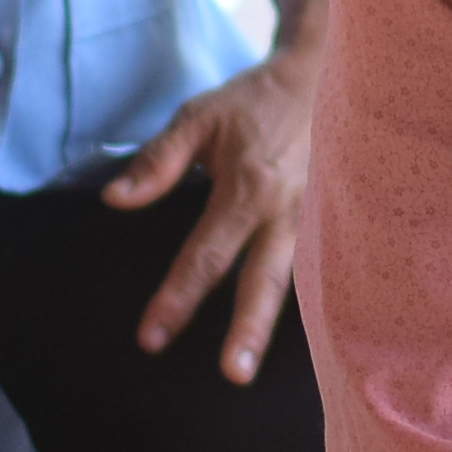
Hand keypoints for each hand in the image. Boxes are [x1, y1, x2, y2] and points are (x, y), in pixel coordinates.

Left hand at [99, 48, 315, 381]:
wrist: (325, 76)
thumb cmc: (255, 100)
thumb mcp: (199, 118)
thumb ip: (159, 161)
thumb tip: (116, 201)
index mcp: (248, 188)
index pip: (205, 256)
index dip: (176, 298)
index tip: (151, 338)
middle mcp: (287, 212)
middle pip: (263, 281)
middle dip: (247, 331)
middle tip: (233, 375)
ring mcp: (318, 220)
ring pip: (298, 284)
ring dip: (278, 327)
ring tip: (260, 366)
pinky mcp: (335, 222)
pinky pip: (322, 272)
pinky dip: (313, 306)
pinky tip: (307, 341)